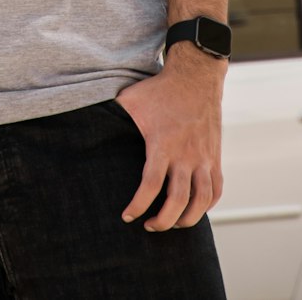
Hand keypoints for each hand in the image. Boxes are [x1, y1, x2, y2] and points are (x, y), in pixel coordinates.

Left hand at [115, 46, 225, 231]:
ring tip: (172, 223)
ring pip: (202, 201)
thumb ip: (112, 115)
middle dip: (163, 221)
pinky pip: (216, 191)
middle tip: (149, 226)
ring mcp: (204, 157)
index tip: (128, 216)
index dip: (138, 205)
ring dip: (187, 219)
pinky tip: (192, 210)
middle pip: (178, 201)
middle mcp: (186, 154)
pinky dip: (206, 206)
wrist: (195, 76)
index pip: (151, 185)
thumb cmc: (159, 89)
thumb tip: (85, 123)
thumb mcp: (131, 99)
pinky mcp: (215, 157)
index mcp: (163, 144)